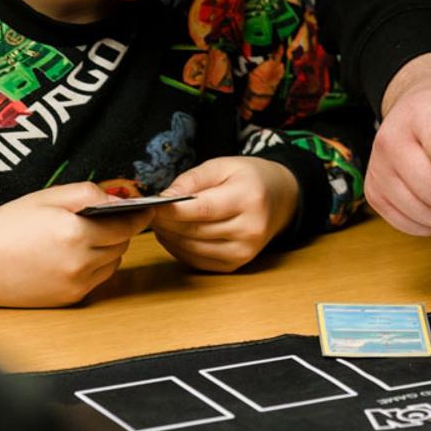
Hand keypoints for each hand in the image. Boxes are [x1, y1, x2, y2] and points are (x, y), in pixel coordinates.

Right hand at [0, 181, 152, 307]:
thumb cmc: (6, 226)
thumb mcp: (47, 197)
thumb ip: (88, 193)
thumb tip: (120, 199)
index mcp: (76, 233)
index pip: (127, 225)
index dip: (138, 216)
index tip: (146, 209)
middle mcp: (80, 262)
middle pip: (122, 245)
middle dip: (120, 231)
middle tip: (107, 220)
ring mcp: (75, 284)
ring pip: (112, 264)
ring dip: (109, 250)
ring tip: (86, 238)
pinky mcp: (68, 299)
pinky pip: (96, 280)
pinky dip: (94, 267)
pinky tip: (74, 256)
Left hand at [151, 156, 299, 271]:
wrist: (280, 198)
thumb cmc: (249, 178)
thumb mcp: (223, 165)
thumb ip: (192, 179)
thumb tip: (165, 197)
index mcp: (249, 198)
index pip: (203, 210)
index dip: (173, 210)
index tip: (152, 205)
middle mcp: (250, 229)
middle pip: (196, 231)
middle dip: (167, 223)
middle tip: (151, 212)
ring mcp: (245, 251)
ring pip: (193, 249)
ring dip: (170, 237)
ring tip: (161, 222)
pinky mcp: (237, 264)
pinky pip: (198, 261)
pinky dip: (180, 249)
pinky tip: (174, 235)